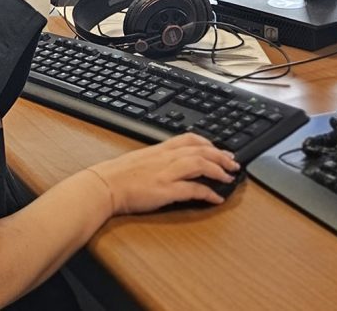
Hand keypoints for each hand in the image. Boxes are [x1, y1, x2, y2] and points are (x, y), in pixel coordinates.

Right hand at [87, 133, 240, 213]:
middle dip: (220, 155)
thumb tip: (166, 165)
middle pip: (200, 149)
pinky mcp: (165, 190)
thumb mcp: (137, 161)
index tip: (218, 149)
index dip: (207, 142)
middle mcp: (165, 158)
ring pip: (200, 164)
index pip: (188, 139)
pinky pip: (193, 189)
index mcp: (158, 150)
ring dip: (219, 169)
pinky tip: (216, 198)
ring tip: (230, 177)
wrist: (103, 186)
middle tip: (234, 163)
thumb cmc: (115, 176)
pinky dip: (208, 193)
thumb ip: (154, 160)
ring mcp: (166, 173)